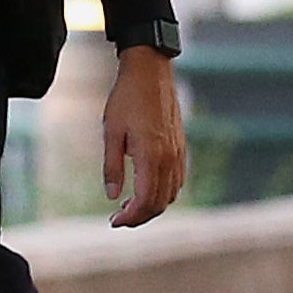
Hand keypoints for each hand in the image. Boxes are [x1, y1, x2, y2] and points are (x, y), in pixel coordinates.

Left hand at [104, 44, 187, 226]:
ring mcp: (178, 152)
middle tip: (118, 218)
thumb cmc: (126, 99)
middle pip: (160, 203)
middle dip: (140, 217)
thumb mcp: (111, 132)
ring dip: (152, 205)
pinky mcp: (181, 146)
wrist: (150, 71)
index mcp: (150, 155)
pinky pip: (177, 179)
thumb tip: (112, 196)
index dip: (130, 218)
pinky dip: (163, 192)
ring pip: (171, 194)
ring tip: (129, 205)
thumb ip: (112, 167)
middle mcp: (169, 157)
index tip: (114, 221)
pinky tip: (145, 187)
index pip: (145, 201)